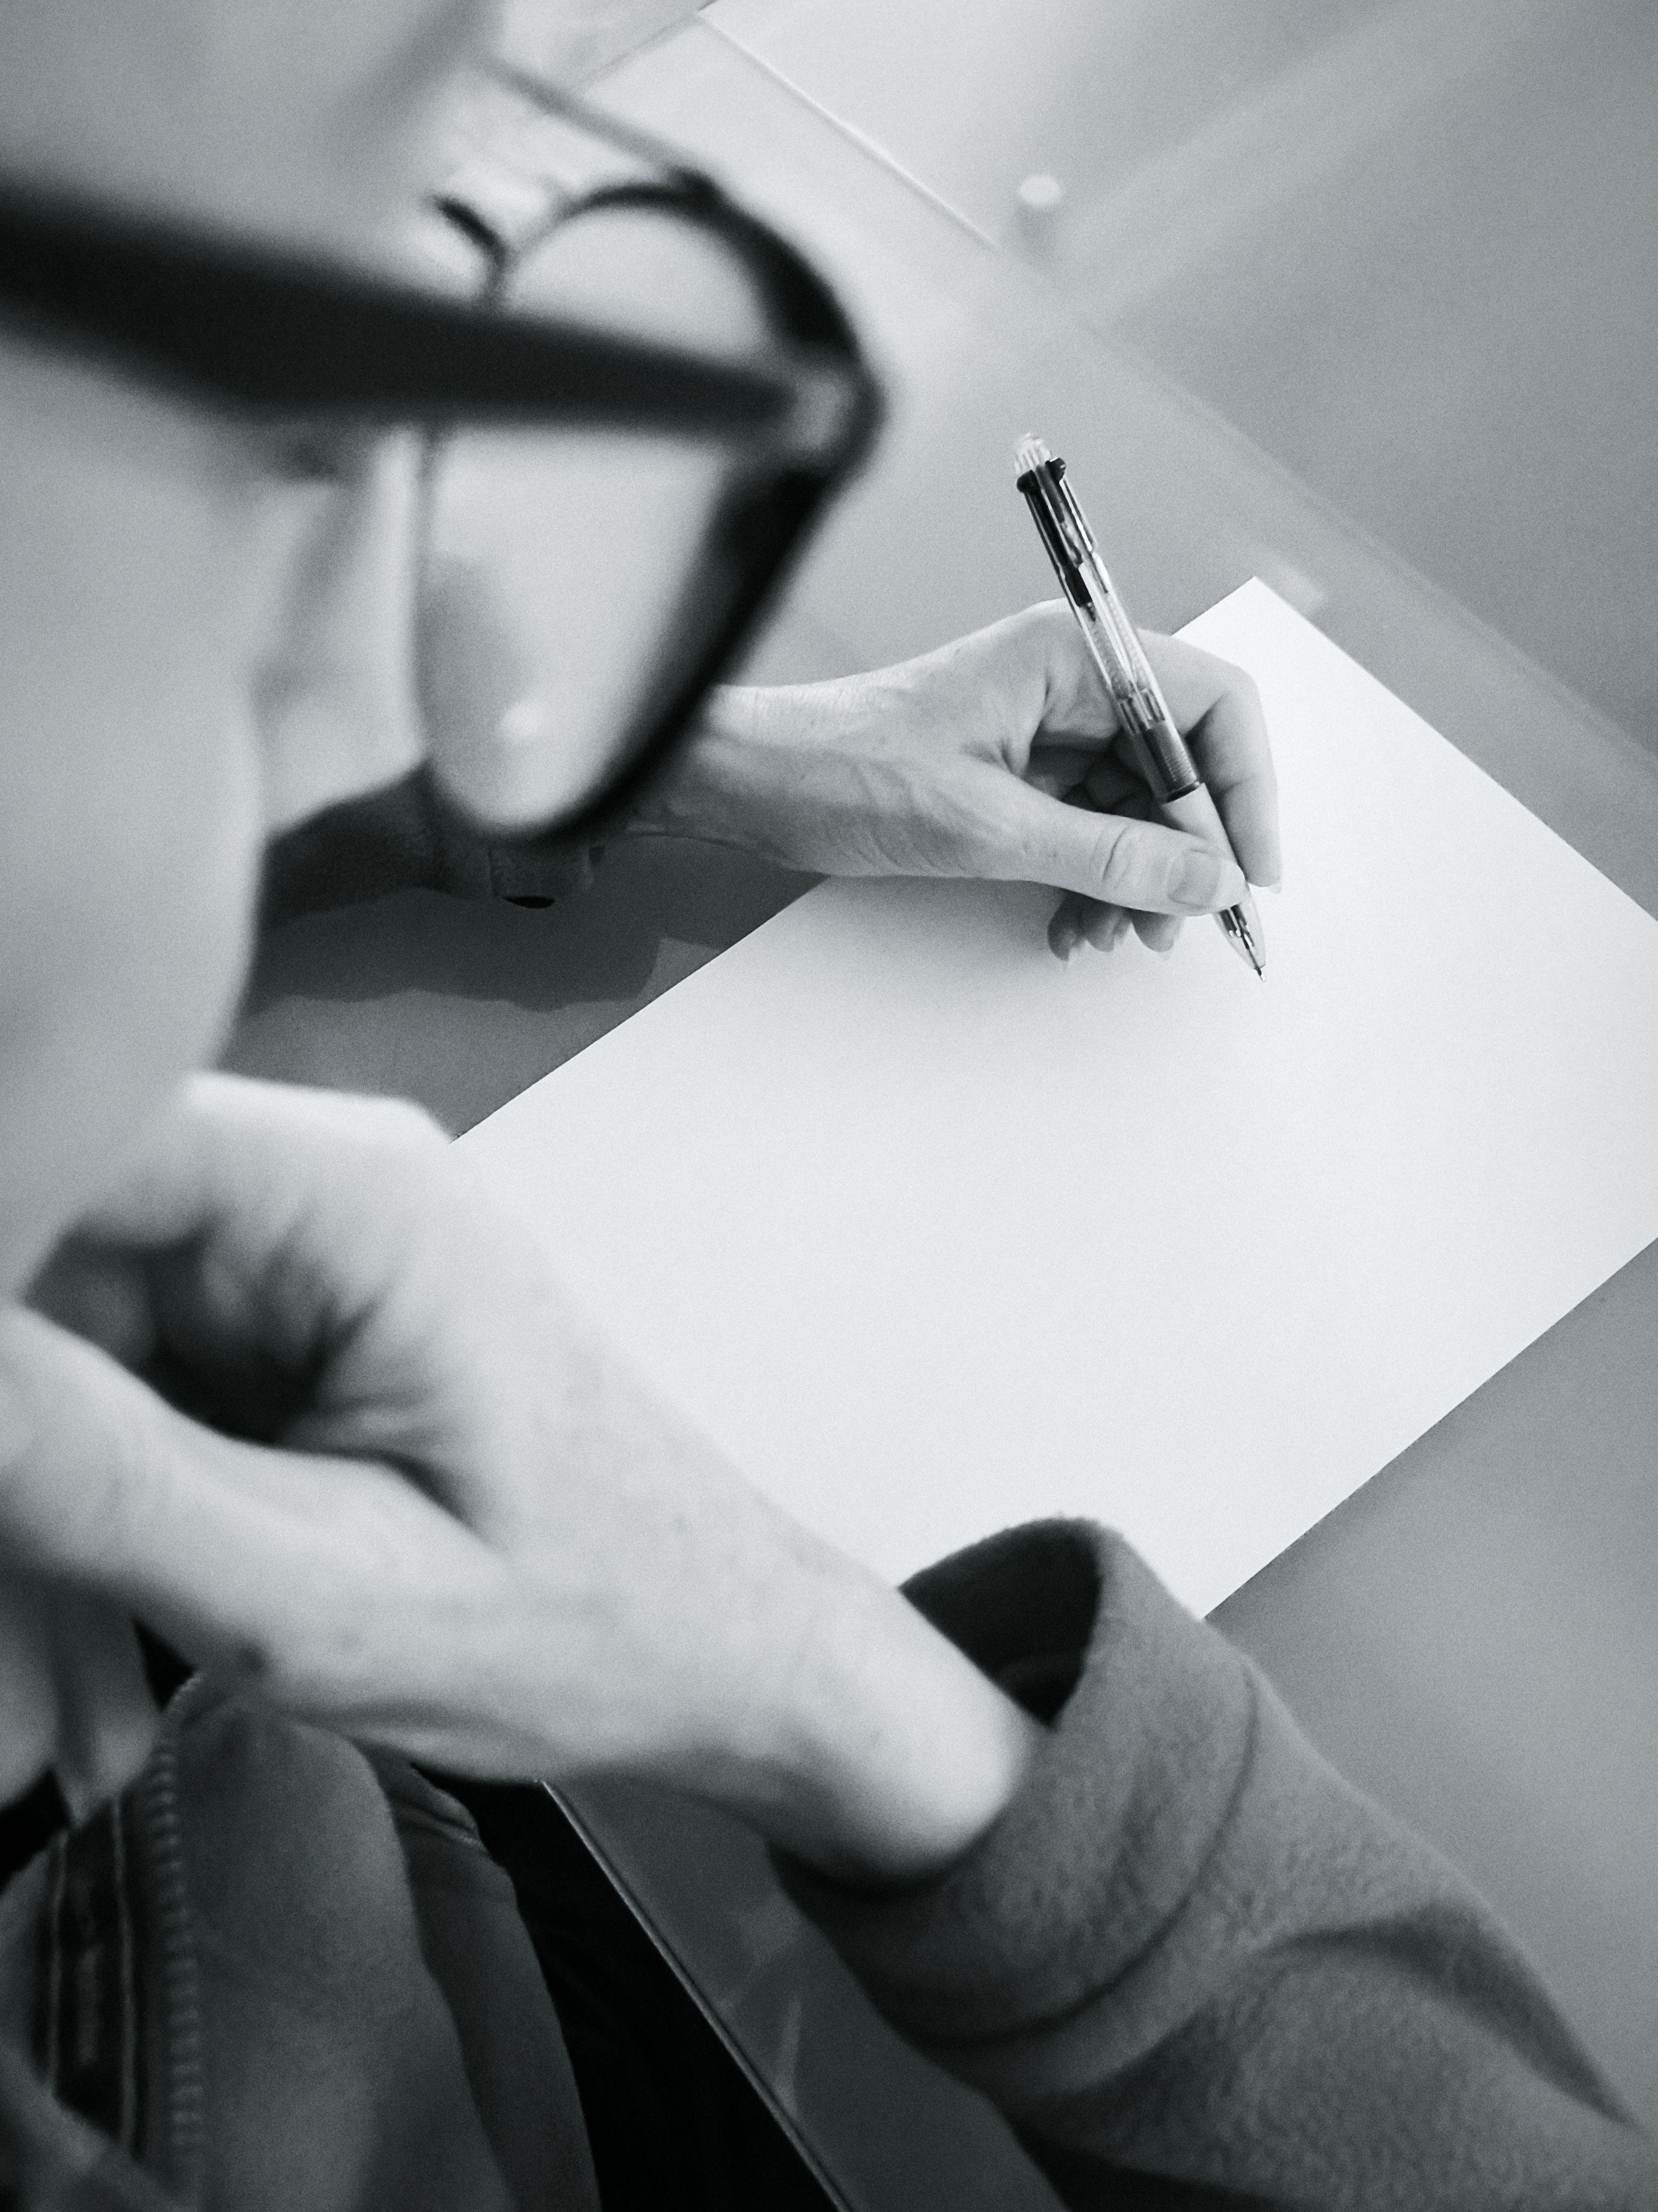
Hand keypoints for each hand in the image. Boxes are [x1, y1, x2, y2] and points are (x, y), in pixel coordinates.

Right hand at [0, 1074, 1036, 1881]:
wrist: (714, 1651)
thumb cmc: (591, 1626)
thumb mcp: (328, 1597)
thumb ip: (107, 1481)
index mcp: (356, 1197)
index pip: (73, 1124)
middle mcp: (318, 1186)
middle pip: (36, 1240)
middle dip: (6, 1449)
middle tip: (13, 1637)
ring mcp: (293, 1253)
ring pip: (48, 1341)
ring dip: (32, 1524)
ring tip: (73, 1713)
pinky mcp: (275, 1325)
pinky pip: (107, 1396)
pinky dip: (82, 1527)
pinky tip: (106, 1674)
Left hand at [632, 602, 1279, 958]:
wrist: (751, 785)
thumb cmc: (841, 771)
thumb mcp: (988, 827)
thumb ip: (1108, 855)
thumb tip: (1206, 879)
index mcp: (1069, 657)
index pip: (1208, 705)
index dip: (1244, 790)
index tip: (1247, 870)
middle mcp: (1066, 680)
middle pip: (1179, 761)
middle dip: (1184, 851)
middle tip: (1172, 925)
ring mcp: (1043, 725)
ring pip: (1136, 803)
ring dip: (1136, 878)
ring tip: (1111, 934)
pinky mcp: (1018, 769)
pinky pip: (1089, 823)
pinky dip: (1092, 877)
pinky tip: (1075, 922)